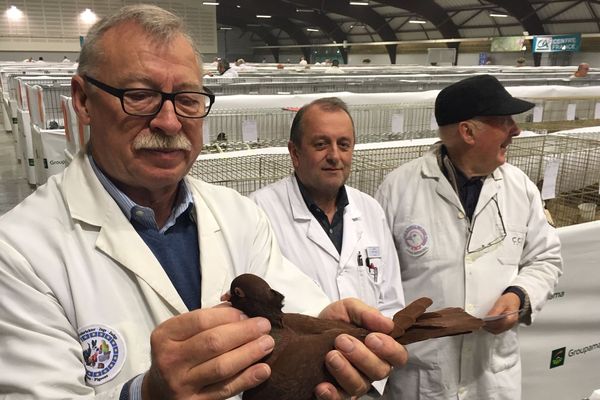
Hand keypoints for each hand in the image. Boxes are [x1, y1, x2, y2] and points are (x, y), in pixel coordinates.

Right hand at [142, 306, 274, 399]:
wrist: (159, 390)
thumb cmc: (177, 353)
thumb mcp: (180, 332)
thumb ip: (207, 317)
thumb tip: (240, 307)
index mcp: (165, 335)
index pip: (201, 321)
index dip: (229, 316)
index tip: (247, 314)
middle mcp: (170, 360)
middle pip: (213, 343)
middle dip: (244, 332)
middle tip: (264, 326)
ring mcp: (181, 384)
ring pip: (222, 367)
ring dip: (250, 353)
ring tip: (267, 343)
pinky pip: (225, 390)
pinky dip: (247, 379)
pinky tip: (263, 370)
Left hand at [315, 298, 407, 399]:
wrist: (310, 329)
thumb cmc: (336, 320)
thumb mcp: (350, 309)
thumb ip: (368, 314)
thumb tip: (388, 324)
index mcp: (381, 349)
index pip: (399, 356)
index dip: (389, 349)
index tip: (372, 338)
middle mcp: (371, 369)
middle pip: (379, 371)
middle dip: (362, 356)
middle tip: (341, 340)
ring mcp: (355, 382)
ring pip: (359, 386)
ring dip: (345, 372)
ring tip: (330, 356)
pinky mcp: (337, 393)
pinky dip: (331, 395)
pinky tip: (322, 385)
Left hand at [483, 292, 520, 333]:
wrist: (514, 299)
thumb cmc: (509, 300)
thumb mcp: (501, 303)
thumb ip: (495, 311)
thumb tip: (488, 318)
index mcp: (511, 318)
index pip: (499, 324)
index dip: (490, 323)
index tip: (483, 320)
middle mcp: (510, 324)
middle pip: (497, 329)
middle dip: (488, 326)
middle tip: (480, 322)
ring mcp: (508, 326)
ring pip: (497, 330)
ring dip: (489, 328)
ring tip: (482, 323)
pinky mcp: (505, 326)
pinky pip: (497, 329)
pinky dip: (491, 328)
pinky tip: (486, 323)